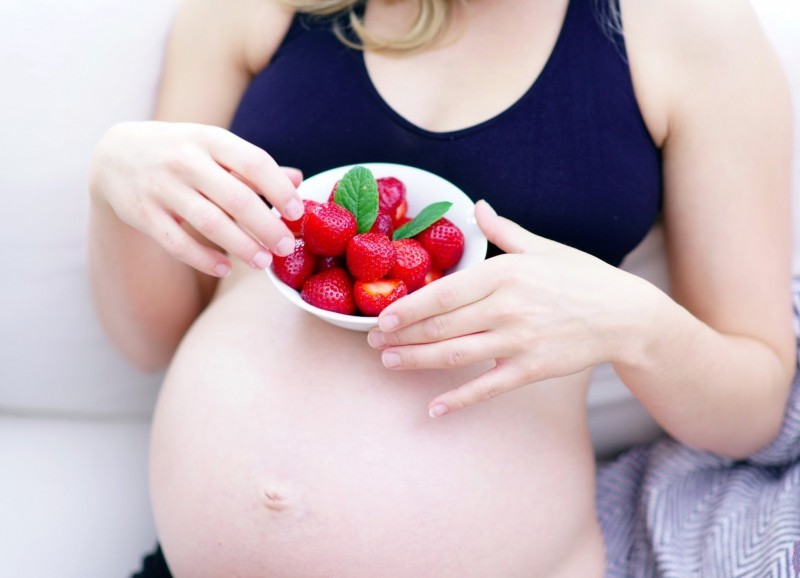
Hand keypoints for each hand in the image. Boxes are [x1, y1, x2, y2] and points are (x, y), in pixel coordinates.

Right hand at [89, 121, 303, 276]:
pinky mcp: (142, 214)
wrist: (116, 154)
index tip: (297, 214)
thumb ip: (253, 166)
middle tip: (286, 248)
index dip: (279, 190)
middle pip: (236, 198)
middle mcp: (185, 160)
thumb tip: (299, 180)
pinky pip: (178, 243)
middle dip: (267, 227)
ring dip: (242, 246)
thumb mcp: (214, 147)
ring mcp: (162, 187)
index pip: (254, 163)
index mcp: (210, 139)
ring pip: (210, 223)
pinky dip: (204, 259)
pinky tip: (226, 269)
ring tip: (264, 263)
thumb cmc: (180, 152)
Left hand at [367, 200, 653, 416]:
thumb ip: (503, 232)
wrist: (625, 315)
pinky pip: (486, 388)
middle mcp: (506, 307)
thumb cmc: (582, 277)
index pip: (444, 293)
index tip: (381, 316)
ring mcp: (518, 341)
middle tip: (374, 341)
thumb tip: (475, 206)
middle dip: (401, 335)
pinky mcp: (531, 369)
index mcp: (505, 273)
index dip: (407, 307)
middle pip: (441, 325)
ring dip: (417, 361)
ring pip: (454, 355)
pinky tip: (433, 408)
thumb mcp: (543, 248)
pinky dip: (458, 400)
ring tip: (389, 362)